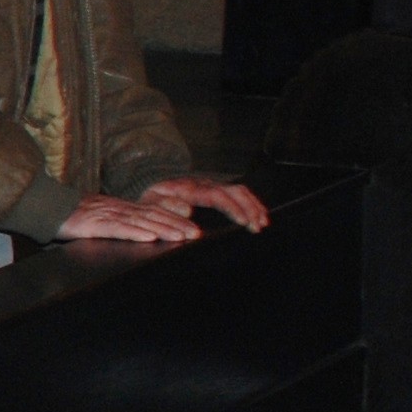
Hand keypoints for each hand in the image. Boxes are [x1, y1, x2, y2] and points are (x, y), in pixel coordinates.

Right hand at [54, 192, 203, 244]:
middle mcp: (118, 208)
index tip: (194, 230)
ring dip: (162, 229)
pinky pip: (117, 228)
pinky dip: (135, 232)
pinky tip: (149, 237)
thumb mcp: (102, 216)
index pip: (154, 212)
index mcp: (122, 207)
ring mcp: (106, 215)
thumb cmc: (73, 216)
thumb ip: (122, 221)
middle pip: (152, 216)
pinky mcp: (93, 224)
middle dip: (176, 225)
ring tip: (180, 237)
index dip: (176, 220)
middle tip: (196, 235)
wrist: (46, 208)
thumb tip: (145, 231)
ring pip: (140, 222)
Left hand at [141, 173, 269, 233]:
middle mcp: (204, 184)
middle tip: (258, 227)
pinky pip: (237, 192)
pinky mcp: (215, 188)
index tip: (244, 221)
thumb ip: (167, 206)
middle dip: (250, 209)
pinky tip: (258, 213)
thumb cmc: (151, 198)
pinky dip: (251, 202)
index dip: (233, 208)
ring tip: (263, 222)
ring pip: (239, 190)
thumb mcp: (152, 203)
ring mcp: (211, 184)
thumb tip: (187, 210)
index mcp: (190, 188)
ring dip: (254, 205)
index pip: (218, 196)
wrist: (148, 184)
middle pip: (235, 191)